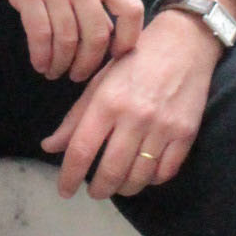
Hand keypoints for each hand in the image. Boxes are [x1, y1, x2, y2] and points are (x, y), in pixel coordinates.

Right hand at [0, 0, 144, 80]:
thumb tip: (108, 29)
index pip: (131, 9)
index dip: (129, 39)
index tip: (116, 56)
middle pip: (98, 34)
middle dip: (89, 63)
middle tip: (78, 74)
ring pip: (68, 40)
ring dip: (62, 63)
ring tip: (55, 71)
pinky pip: (40, 35)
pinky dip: (41, 56)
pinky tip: (39, 63)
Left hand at [41, 7, 221, 197]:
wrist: (184, 44)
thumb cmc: (134, 61)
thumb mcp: (100, 82)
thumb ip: (75, 118)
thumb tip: (49, 147)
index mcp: (107, 101)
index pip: (81, 149)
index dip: (69, 176)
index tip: (65, 191)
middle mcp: (134, 117)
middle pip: (111, 170)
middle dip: (98, 189)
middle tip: (94, 192)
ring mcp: (163, 127)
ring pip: (139, 177)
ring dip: (124, 188)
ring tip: (117, 185)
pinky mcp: (186, 133)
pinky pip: (165, 172)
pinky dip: (151, 180)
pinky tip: (143, 174)